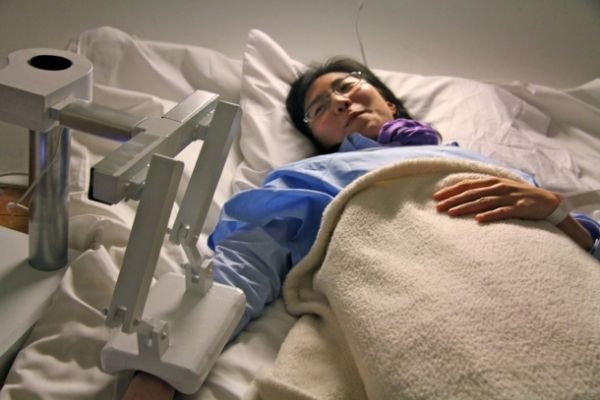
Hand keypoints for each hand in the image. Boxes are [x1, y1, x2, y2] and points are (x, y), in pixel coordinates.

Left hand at [432, 177, 560, 222]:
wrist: (548, 202)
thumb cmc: (518, 196)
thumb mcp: (499, 189)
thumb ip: (482, 190)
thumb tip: (459, 195)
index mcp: (492, 182)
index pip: (466, 185)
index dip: (450, 190)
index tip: (435, 198)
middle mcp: (498, 187)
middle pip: (471, 193)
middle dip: (453, 200)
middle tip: (438, 208)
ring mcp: (509, 197)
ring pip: (483, 202)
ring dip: (466, 207)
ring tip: (452, 213)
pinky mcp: (519, 208)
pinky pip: (502, 212)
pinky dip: (490, 215)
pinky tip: (478, 220)